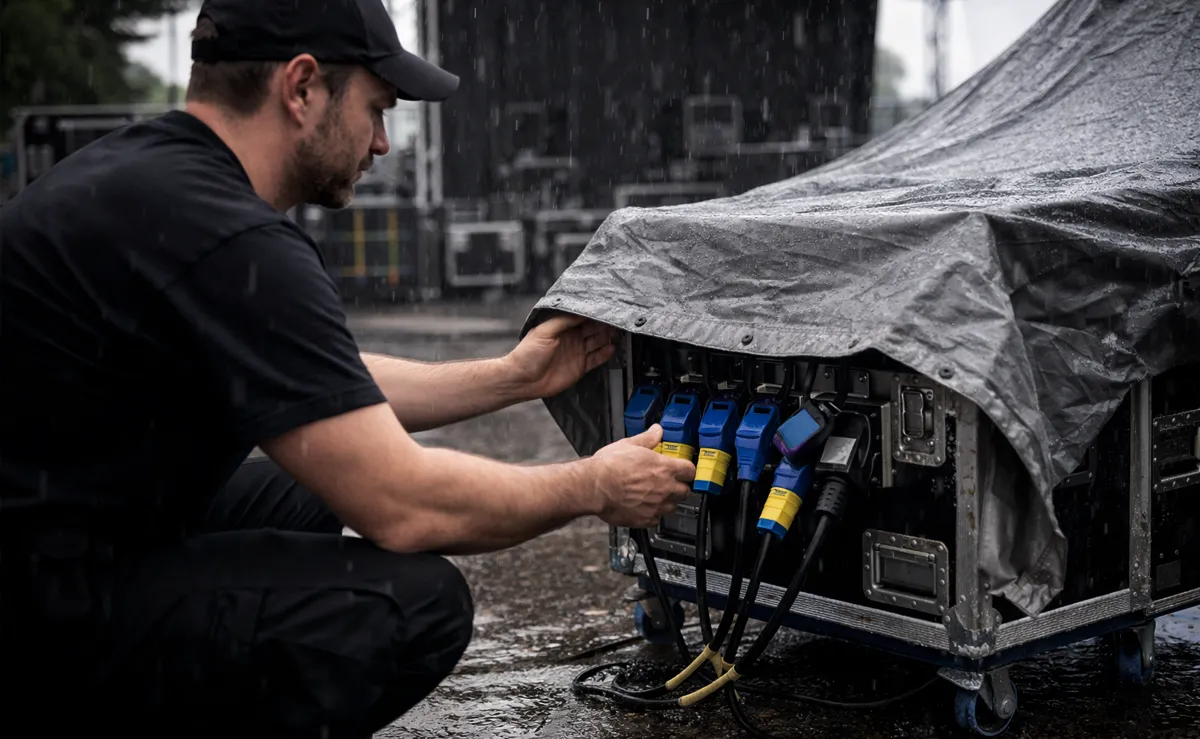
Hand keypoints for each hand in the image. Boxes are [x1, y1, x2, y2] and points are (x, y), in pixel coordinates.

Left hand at [503, 313, 618, 399]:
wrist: (523, 380)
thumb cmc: (527, 354)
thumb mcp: (544, 331)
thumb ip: (562, 321)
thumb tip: (580, 312)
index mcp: (562, 327)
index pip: (581, 317)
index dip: (593, 313)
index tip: (605, 308)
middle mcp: (571, 338)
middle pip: (592, 328)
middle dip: (604, 323)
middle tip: (616, 319)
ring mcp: (576, 352)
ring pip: (597, 342)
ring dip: (607, 336)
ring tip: (618, 331)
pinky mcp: (580, 367)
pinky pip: (596, 358)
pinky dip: (605, 353)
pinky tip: (612, 347)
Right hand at [588, 424, 695, 528]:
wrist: (594, 486)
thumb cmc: (609, 466)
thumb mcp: (629, 444)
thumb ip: (648, 438)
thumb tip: (657, 431)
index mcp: (664, 468)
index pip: (690, 471)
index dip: (686, 470)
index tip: (682, 470)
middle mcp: (664, 488)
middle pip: (685, 491)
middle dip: (679, 487)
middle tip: (669, 484)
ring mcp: (656, 506)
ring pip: (673, 507)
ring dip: (667, 502)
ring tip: (655, 497)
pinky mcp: (645, 519)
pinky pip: (657, 520)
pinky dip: (653, 515)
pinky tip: (644, 508)